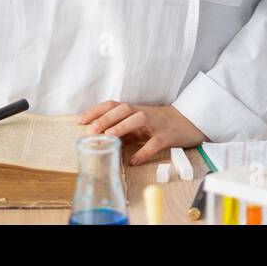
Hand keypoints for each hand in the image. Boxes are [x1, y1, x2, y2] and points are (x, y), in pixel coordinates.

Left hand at [77, 100, 207, 166]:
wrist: (187, 122)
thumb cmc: (157, 124)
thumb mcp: (137, 124)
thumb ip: (121, 128)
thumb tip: (97, 138)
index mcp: (133, 110)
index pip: (112, 105)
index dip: (95, 111)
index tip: (80, 120)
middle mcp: (143, 113)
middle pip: (123, 108)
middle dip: (105, 118)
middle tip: (91, 130)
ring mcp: (155, 123)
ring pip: (138, 119)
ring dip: (122, 126)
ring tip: (109, 136)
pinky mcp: (167, 136)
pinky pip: (155, 142)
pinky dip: (144, 151)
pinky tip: (134, 160)